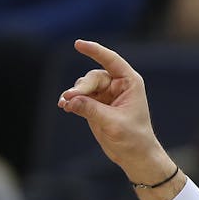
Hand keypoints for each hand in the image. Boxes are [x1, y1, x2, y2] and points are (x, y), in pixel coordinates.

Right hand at [57, 40, 173, 183]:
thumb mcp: (113, 123)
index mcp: (130, 83)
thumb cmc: (133, 138)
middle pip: (92, 78)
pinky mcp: (95, 106)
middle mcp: (117, 86)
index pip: (111, 61)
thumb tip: (69, 100)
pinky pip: (79, 98)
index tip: (78, 44)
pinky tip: (64, 106)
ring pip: (83, 87)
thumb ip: (91, 109)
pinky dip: (71, 101)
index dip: (95, 51)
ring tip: (65, 104)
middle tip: (69, 97)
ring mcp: (105, 95)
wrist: (134, 155)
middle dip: (81, 87)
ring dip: (74, 94)